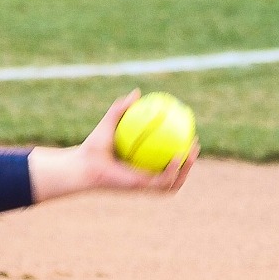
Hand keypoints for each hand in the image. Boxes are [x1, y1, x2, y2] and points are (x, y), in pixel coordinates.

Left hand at [29, 90, 196, 202]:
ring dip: (186, 170)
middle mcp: (144, 175)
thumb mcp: (109, 122)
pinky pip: (162, 182)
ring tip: (193, 153)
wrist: (83, 165)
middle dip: (189, 163)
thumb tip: (136, 92)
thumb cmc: (92, 146)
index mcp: (140, 163)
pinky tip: (177, 157)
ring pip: (173, 182)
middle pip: (174, 173)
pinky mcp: (140, 188)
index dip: (179, 150)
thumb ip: (122, 108)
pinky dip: (172, 171)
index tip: (188, 134)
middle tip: (195, 145)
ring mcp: (143, 184)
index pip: (164, 158)